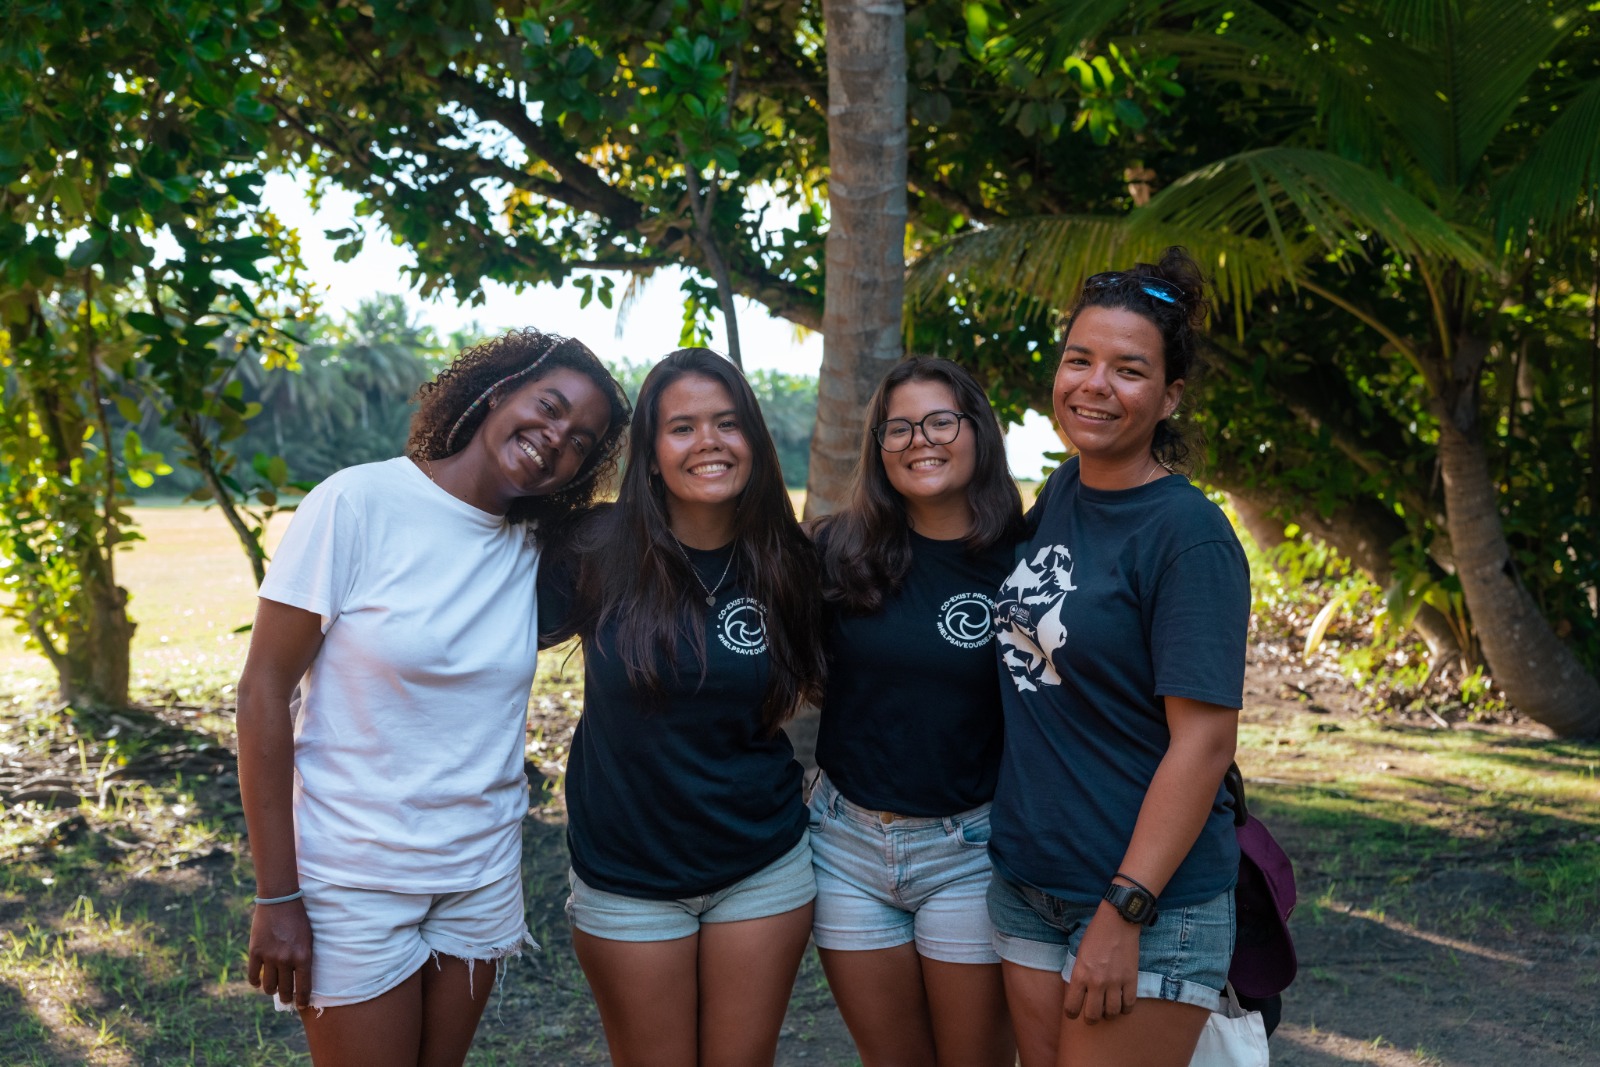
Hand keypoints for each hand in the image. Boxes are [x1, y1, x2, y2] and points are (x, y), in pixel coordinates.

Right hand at [247, 898, 313, 1009]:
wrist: (280, 901)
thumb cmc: (299, 919)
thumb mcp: (308, 938)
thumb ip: (304, 958)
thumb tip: (301, 978)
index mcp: (303, 956)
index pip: (304, 986)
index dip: (303, 999)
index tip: (302, 1005)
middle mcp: (286, 960)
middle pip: (285, 989)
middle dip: (287, 998)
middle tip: (287, 1000)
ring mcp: (269, 957)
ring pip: (269, 986)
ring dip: (271, 990)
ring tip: (273, 989)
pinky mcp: (255, 952)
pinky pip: (253, 976)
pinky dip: (255, 982)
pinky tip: (258, 982)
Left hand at [1063, 901, 1140, 1023]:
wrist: (1118, 921)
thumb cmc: (1095, 934)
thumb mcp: (1079, 954)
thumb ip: (1080, 974)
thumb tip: (1080, 992)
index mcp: (1080, 974)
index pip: (1072, 1007)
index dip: (1071, 1013)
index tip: (1074, 1013)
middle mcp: (1097, 982)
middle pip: (1093, 1015)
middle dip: (1091, 1019)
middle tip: (1092, 1015)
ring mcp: (1115, 982)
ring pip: (1112, 1013)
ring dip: (1109, 1014)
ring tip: (1108, 1009)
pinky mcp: (1131, 980)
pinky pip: (1129, 1004)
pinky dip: (1125, 1009)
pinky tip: (1122, 1004)